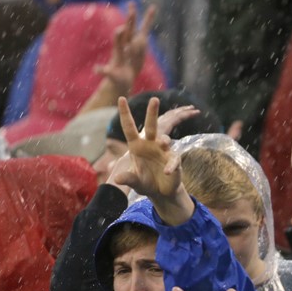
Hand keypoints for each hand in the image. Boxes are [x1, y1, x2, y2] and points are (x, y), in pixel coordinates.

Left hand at [95, 3, 155, 94]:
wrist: (122, 78)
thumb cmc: (116, 78)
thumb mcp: (112, 76)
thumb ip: (105, 71)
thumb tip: (96, 70)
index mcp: (119, 50)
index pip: (119, 38)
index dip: (120, 33)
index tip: (121, 29)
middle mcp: (125, 43)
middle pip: (128, 29)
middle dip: (130, 18)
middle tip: (131, 5)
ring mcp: (133, 41)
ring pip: (137, 26)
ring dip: (141, 16)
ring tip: (150, 6)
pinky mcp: (140, 42)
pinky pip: (145, 29)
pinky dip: (148, 19)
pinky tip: (152, 9)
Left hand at [112, 96, 192, 222]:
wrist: (161, 192)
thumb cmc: (145, 182)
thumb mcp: (135, 181)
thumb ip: (128, 178)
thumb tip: (117, 179)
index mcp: (137, 146)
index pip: (129, 128)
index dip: (125, 114)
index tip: (121, 98)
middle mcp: (151, 144)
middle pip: (152, 126)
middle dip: (152, 112)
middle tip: (154, 99)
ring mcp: (164, 151)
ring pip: (165, 140)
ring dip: (164, 141)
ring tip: (164, 143)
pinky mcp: (174, 160)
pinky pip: (174, 160)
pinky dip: (171, 166)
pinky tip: (168, 172)